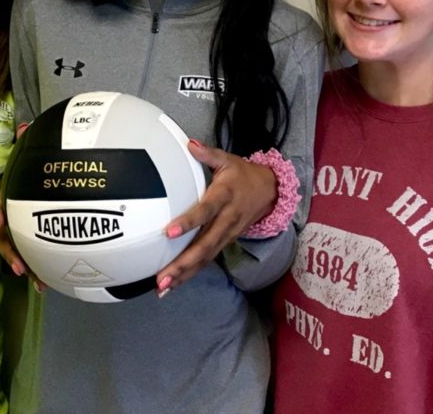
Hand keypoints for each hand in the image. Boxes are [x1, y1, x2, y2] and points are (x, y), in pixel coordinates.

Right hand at [0, 122, 45, 291]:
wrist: (48, 184)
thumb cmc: (35, 172)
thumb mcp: (32, 159)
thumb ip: (27, 144)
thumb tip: (24, 126)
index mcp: (12, 195)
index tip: (0, 221)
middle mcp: (11, 215)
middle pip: (4, 235)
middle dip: (9, 251)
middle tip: (18, 266)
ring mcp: (19, 230)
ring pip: (13, 249)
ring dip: (20, 264)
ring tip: (31, 277)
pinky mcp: (30, 241)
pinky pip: (30, 257)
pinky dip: (36, 270)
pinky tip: (45, 284)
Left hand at [154, 139, 276, 294]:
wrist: (270, 192)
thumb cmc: (243, 175)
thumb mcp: (228, 160)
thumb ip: (208, 154)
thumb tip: (190, 144)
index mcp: (224, 197)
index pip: (205, 211)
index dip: (188, 222)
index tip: (169, 233)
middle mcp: (226, 220)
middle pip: (204, 245)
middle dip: (183, 263)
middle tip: (163, 276)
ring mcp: (226, 235)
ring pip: (205, 258)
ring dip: (184, 274)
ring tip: (163, 287)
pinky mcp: (224, 243)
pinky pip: (207, 261)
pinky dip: (190, 274)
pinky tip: (172, 285)